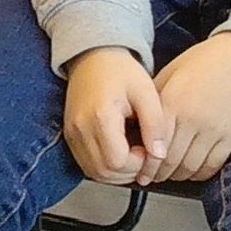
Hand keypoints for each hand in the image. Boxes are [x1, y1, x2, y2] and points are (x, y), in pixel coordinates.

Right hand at [60, 47, 168, 187]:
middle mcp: (81, 127)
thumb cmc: (120, 71)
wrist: (93, 56)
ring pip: (94, 172)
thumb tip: (160, 155)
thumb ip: (155, 125)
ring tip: (132, 155)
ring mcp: (72, 132)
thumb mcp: (146, 92)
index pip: (117, 161)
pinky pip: (86, 164)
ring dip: (117, 174)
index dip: (137, 163)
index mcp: (101, 116)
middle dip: (129, 172)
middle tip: (142, 155)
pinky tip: (119, 154)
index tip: (147, 149)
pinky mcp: (70, 135)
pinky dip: (104, 168)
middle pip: (104, 172)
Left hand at [147, 31, 230, 183]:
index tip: (140, 170)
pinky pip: (212, 165)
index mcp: (173, 102)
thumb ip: (155, 99)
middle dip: (158, 174)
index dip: (145, 164)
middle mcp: (193, 119)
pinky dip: (199, 174)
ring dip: (177, 176)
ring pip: (190, 167)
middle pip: (170, 160)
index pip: (154, 144)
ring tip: (168, 174)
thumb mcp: (171, 73)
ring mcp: (215, 130)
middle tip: (151, 177)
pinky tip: (191, 170)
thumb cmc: (205, 61)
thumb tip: (139, 124)